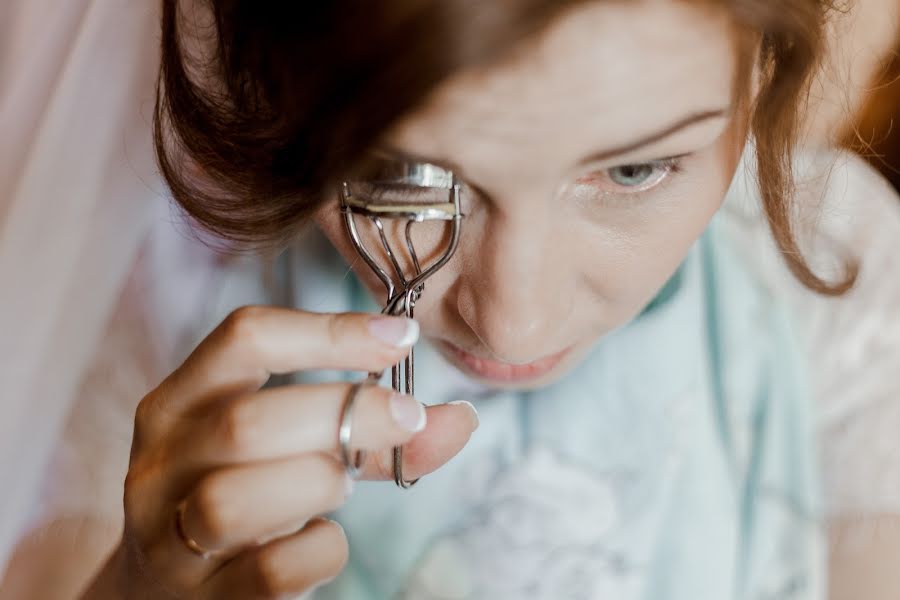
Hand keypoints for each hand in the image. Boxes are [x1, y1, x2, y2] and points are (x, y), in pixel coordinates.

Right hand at [90, 306, 477, 598]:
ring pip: (237, 500)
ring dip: (319, 483)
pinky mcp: (200, 599)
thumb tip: (461, 419)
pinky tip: (324, 540)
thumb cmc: (246, 497)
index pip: (243, 338)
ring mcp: (168, 536)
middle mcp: (161, 463)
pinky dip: (321, 551)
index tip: (400, 338)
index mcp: (180, 402)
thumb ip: (372, 433)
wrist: (167, 593)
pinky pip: (271, 571)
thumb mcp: (291, 450)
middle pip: (247, 422)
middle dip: (346, 415)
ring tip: (342, 483)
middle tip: (407, 417)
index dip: (329, 330)